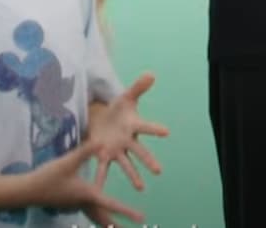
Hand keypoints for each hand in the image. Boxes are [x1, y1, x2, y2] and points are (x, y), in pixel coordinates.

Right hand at [27, 140, 145, 226]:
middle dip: (118, 223)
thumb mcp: (68, 160)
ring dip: (107, 220)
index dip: (127, 211)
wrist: (28, 191)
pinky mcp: (69, 204)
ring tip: (116, 225)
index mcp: (87, 195)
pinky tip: (95, 210)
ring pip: (95, 216)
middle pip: (105, 217)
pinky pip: (87, 211)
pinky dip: (96, 215)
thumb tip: (103, 143)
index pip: (111, 204)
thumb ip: (86, 151)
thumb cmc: (48, 176)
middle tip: (134, 225)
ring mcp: (75, 205)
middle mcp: (83, 203)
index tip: (141, 217)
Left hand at [88, 72, 169, 190]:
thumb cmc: (118, 109)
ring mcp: (117, 150)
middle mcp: (128, 141)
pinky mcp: (104, 156)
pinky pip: (102, 168)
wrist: (103, 120)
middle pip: (140, 151)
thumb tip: (151, 74)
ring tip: (140, 187)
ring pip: (126, 164)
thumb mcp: (125, 97)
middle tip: (158, 170)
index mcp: (133, 126)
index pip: (146, 127)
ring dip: (132, 175)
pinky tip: (98, 191)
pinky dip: (101, 179)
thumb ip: (138, 88)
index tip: (166, 131)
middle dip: (148, 160)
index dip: (155, 129)